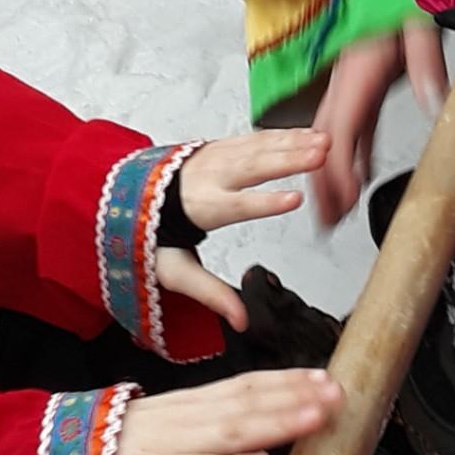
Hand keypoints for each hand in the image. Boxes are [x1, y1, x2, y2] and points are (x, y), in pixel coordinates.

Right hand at [113, 370, 341, 454]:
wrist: (59, 453)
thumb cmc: (118, 443)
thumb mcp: (169, 424)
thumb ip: (208, 422)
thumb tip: (254, 426)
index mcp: (190, 403)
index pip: (245, 385)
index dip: (286, 381)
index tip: (325, 377)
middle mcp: (186, 416)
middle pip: (247, 402)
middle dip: (295, 397)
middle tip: (339, 393)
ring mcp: (170, 441)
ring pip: (231, 430)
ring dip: (277, 424)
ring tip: (316, 419)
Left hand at [154, 129, 330, 328]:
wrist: (132, 196)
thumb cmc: (156, 234)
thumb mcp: (176, 271)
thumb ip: (210, 293)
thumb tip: (239, 321)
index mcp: (201, 208)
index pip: (237, 206)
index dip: (265, 203)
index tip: (294, 199)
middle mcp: (210, 177)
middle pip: (253, 167)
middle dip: (289, 160)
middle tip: (319, 155)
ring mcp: (216, 158)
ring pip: (258, 147)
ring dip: (293, 142)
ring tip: (323, 142)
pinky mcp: (222, 147)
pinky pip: (256, 138)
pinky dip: (284, 135)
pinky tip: (307, 134)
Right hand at [305, 24, 448, 229]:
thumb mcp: (420, 23)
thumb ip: (426, 64)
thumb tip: (434, 104)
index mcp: (358, 72)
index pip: (341, 130)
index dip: (337, 169)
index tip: (341, 200)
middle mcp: (346, 80)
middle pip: (325, 140)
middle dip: (322, 183)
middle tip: (326, 222)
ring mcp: (349, 81)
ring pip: (331, 136)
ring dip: (331, 173)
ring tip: (336, 211)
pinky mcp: (359, 80)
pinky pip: (350, 124)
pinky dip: (350, 153)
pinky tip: (359, 173)